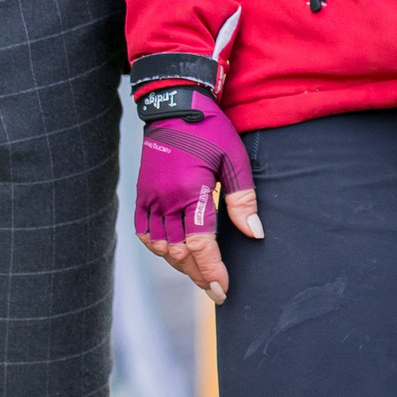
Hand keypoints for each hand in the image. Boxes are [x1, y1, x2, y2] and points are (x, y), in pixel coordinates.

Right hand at [134, 106, 261, 303]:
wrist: (174, 106)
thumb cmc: (209, 130)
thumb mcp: (234, 159)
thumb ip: (243, 199)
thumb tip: (254, 234)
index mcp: (190, 192)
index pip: (199, 244)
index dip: (211, 270)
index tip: (223, 288)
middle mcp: (165, 200)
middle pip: (179, 252)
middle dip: (199, 275)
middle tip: (217, 290)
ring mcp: (150, 198)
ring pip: (161, 247)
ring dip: (180, 265)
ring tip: (200, 274)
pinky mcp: (141, 195)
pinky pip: (145, 232)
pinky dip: (159, 248)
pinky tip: (175, 254)